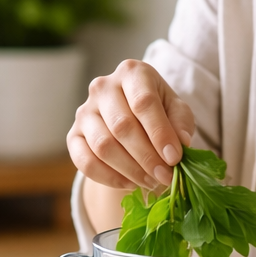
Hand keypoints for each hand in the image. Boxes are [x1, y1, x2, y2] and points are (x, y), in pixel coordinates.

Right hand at [68, 59, 195, 191]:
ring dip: (130, 170)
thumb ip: (180, 123)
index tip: (174, 159)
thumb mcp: (176, 111)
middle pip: (122, 126)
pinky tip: (129, 184)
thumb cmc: (158, 112)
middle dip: (146, 157)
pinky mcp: (74, 135)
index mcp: (132, 72)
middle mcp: (103, 87)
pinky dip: (109, 178)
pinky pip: (85, 161)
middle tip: (165, 176)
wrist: (132, 121)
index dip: (160, 133)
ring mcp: (84, 111)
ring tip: (151, 181)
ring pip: (103, 146)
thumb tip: (181, 143)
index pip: (143, 102)